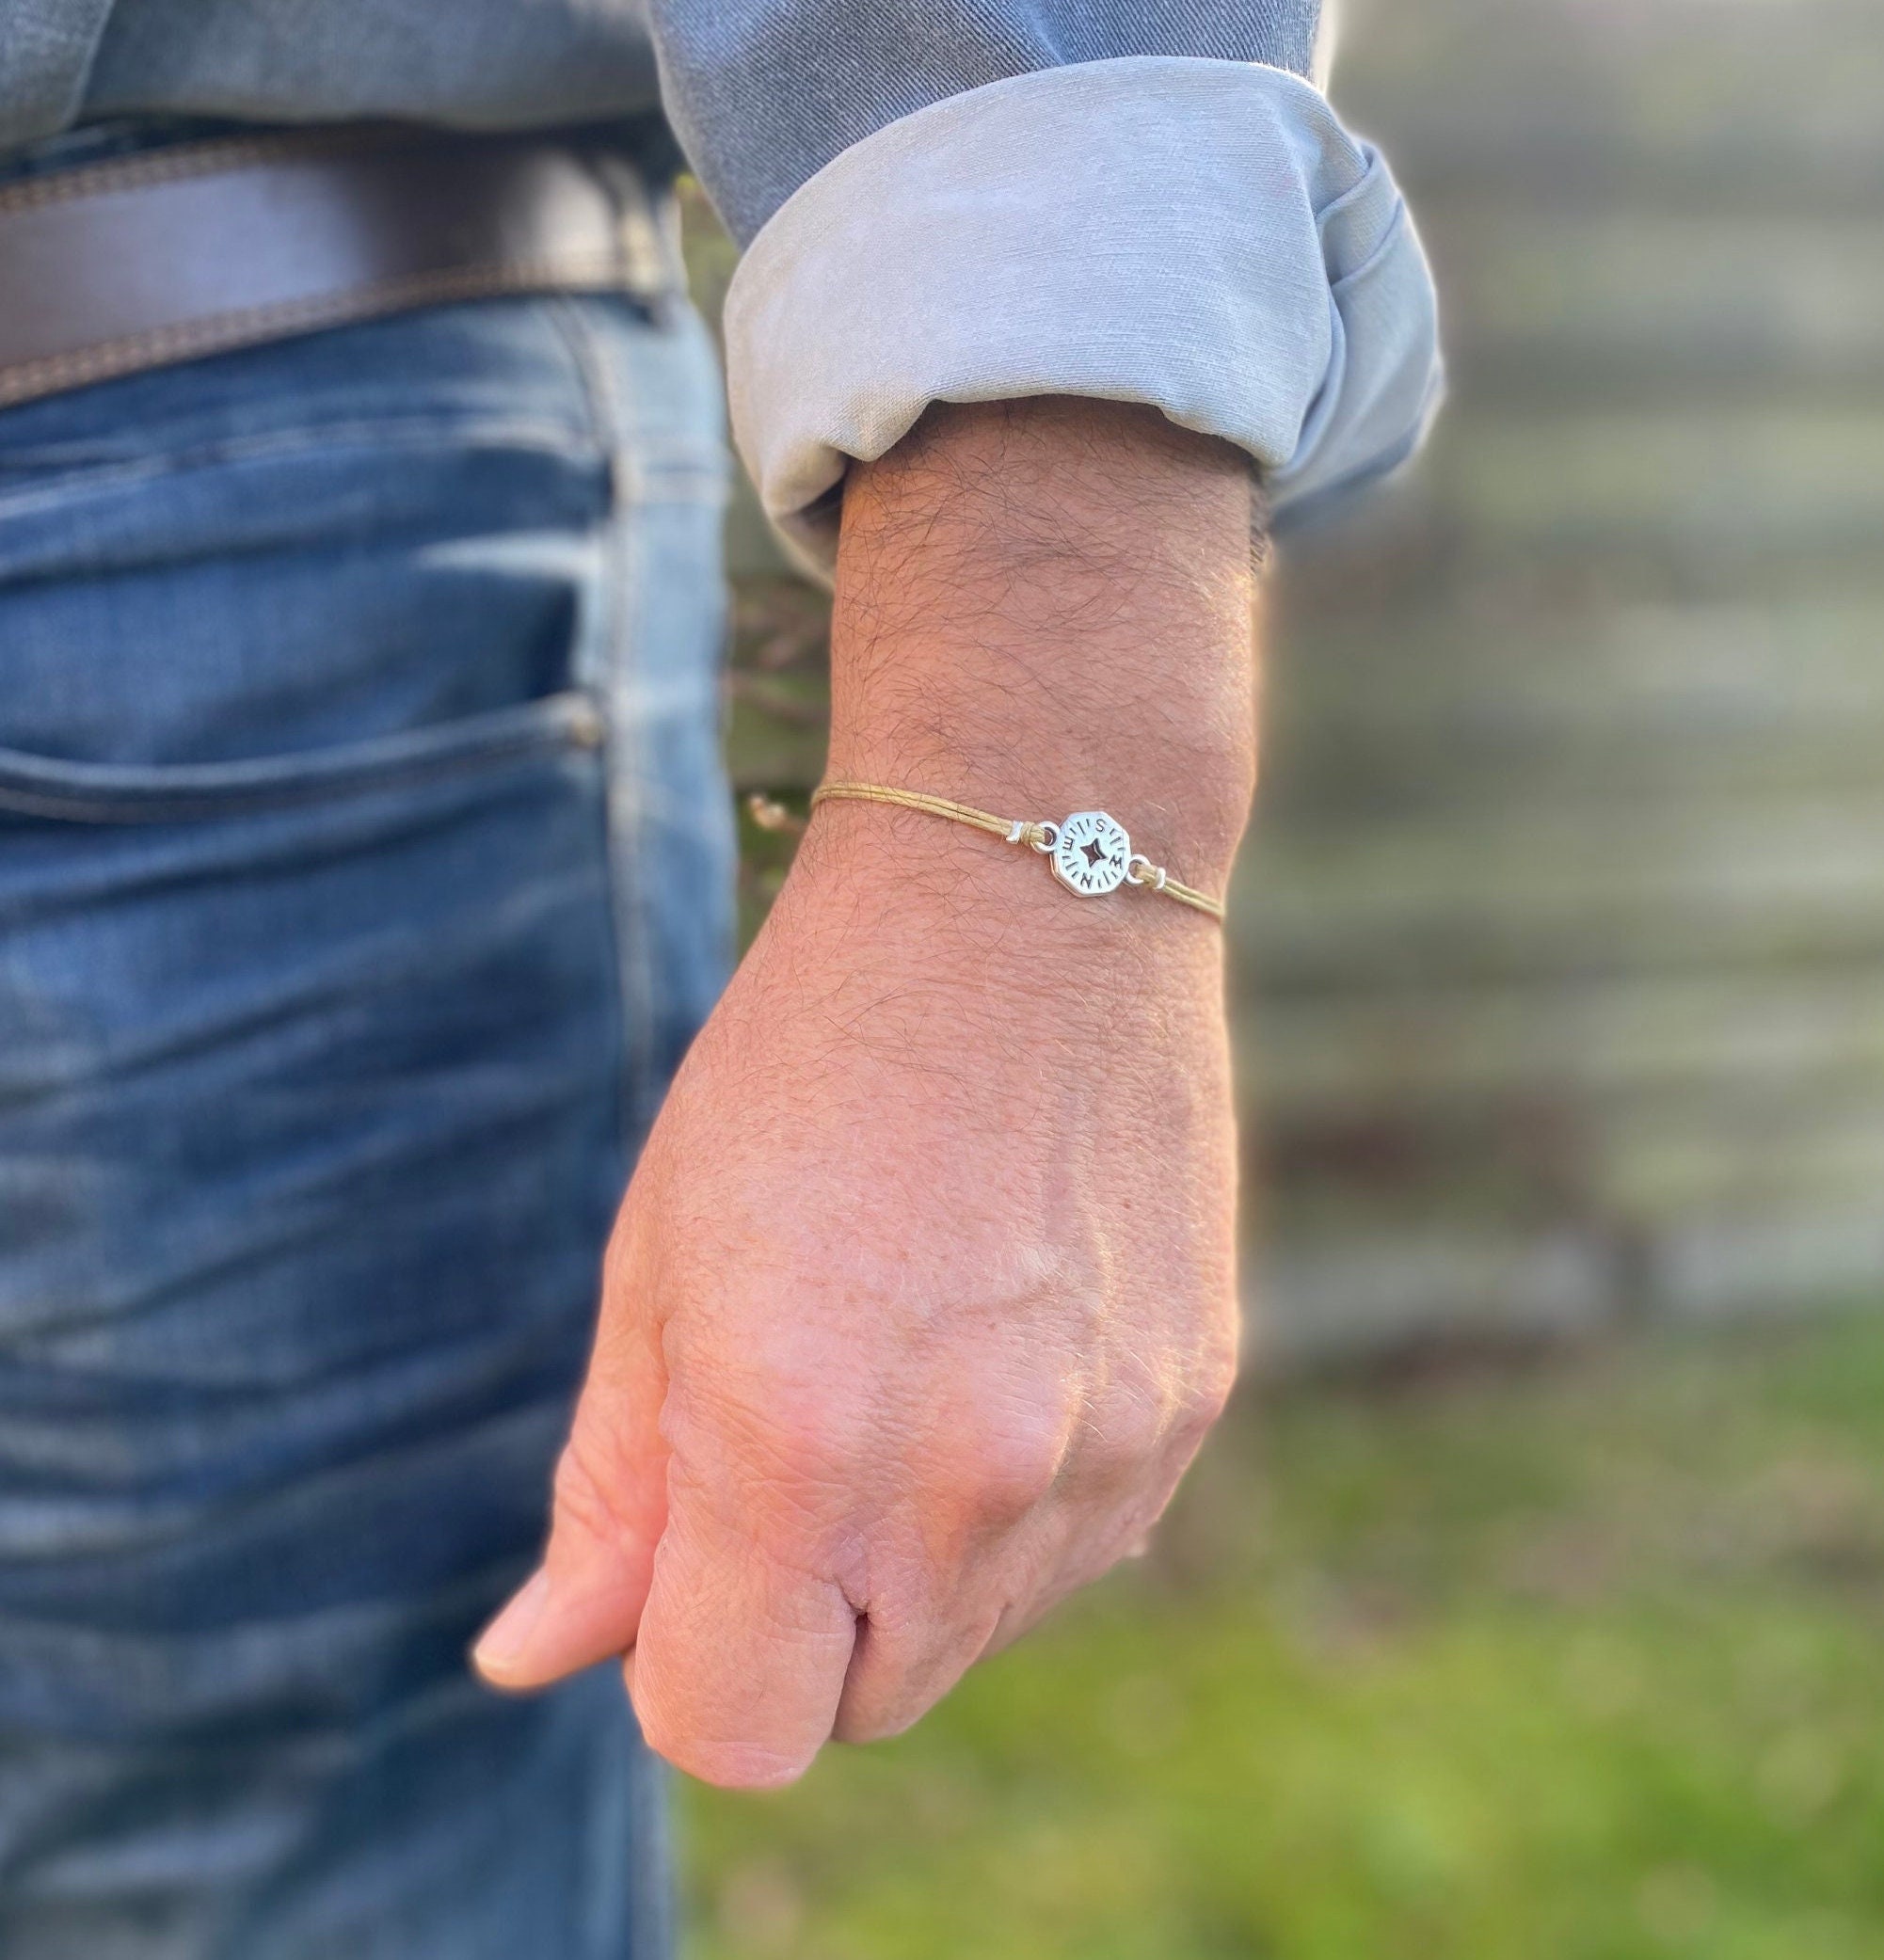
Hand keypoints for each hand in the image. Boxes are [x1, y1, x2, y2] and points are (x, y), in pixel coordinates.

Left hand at [474, 398, 1259, 1786]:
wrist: (1033, 898)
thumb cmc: (807, 1062)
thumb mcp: (662, 1258)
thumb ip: (609, 1486)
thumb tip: (531, 1660)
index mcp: (794, 1441)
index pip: (733, 1732)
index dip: (686, 1668)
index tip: (685, 1562)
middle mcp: (966, 1481)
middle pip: (862, 1706)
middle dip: (801, 1624)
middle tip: (788, 1433)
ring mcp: (1104, 1451)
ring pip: (977, 1632)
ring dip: (916, 1563)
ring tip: (906, 1354)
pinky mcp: (1191, 1405)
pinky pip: (1078, 1543)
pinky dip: (1020, 1500)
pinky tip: (1000, 1340)